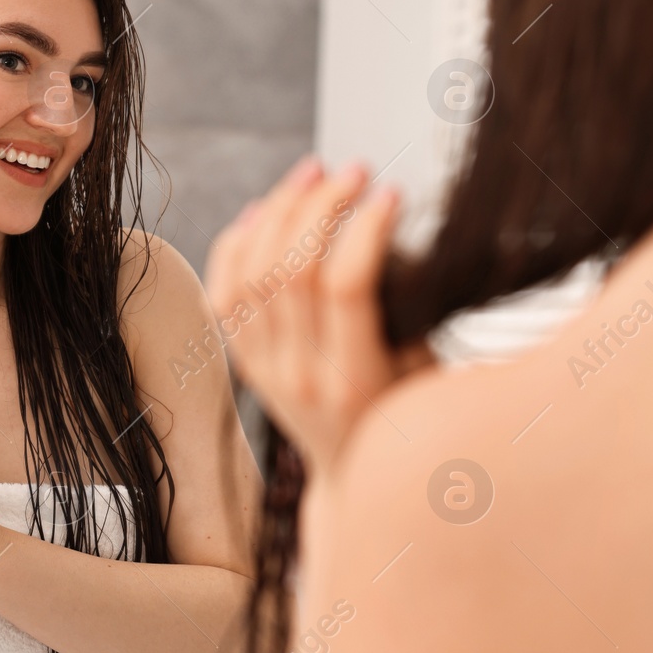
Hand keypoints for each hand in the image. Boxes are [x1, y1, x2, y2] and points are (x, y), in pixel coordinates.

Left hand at [203, 155, 435, 478]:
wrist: (354, 481)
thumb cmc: (406, 422)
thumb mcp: (428, 375)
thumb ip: (413, 313)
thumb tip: (396, 238)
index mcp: (354, 381)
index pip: (345, 286)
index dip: (366, 229)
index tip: (392, 193)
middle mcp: (300, 376)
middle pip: (292, 268)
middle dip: (322, 204)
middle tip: (354, 171)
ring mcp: (265, 370)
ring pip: (252, 272)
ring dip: (281, 210)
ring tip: (313, 173)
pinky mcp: (245, 363)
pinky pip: (224, 292)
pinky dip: (237, 243)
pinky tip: (264, 209)